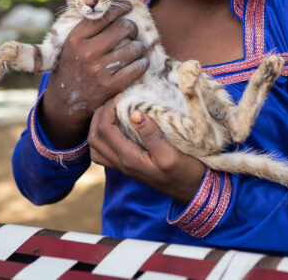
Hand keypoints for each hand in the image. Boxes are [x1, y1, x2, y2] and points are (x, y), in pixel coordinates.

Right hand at [40, 1, 149, 147]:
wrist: (65, 102)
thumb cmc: (72, 67)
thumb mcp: (71, 45)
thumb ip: (88, 29)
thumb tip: (115, 8)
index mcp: (76, 39)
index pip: (104, 16)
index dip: (120, 8)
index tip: (128, 7)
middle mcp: (87, 52)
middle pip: (123, 28)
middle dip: (132, 27)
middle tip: (131, 31)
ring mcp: (100, 70)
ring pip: (134, 47)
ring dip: (139, 46)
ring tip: (136, 48)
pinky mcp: (111, 86)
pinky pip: (137, 67)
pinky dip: (142, 63)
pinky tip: (139, 62)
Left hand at [88, 96, 206, 203]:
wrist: (193, 191)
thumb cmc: (186, 173)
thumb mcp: (171, 155)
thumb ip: (152, 136)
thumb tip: (135, 114)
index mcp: (129, 159)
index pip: (106, 130)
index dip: (109, 109)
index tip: (122, 95)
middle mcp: (121, 164)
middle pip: (94, 138)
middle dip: (99, 115)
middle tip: (113, 100)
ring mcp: (123, 166)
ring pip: (95, 147)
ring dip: (97, 126)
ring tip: (110, 111)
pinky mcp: (129, 165)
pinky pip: (104, 152)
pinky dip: (103, 136)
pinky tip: (116, 126)